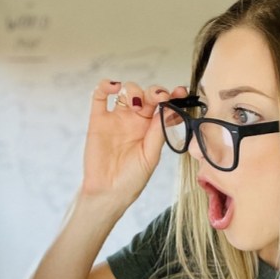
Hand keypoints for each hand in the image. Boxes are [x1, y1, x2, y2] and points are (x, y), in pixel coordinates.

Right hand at [80, 79, 187, 211]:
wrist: (108, 192)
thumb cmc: (131, 179)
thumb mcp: (151, 156)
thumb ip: (158, 132)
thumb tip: (171, 109)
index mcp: (151, 128)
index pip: (164, 105)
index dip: (173, 96)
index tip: (181, 93)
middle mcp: (135, 120)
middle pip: (147, 94)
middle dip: (155, 91)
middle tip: (159, 98)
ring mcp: (116, 118)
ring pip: (127, 91)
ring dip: (134, 90)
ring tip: (137, 103)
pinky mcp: (98, 119)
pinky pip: (100, 96)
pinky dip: (106, 85)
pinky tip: (114, 87)